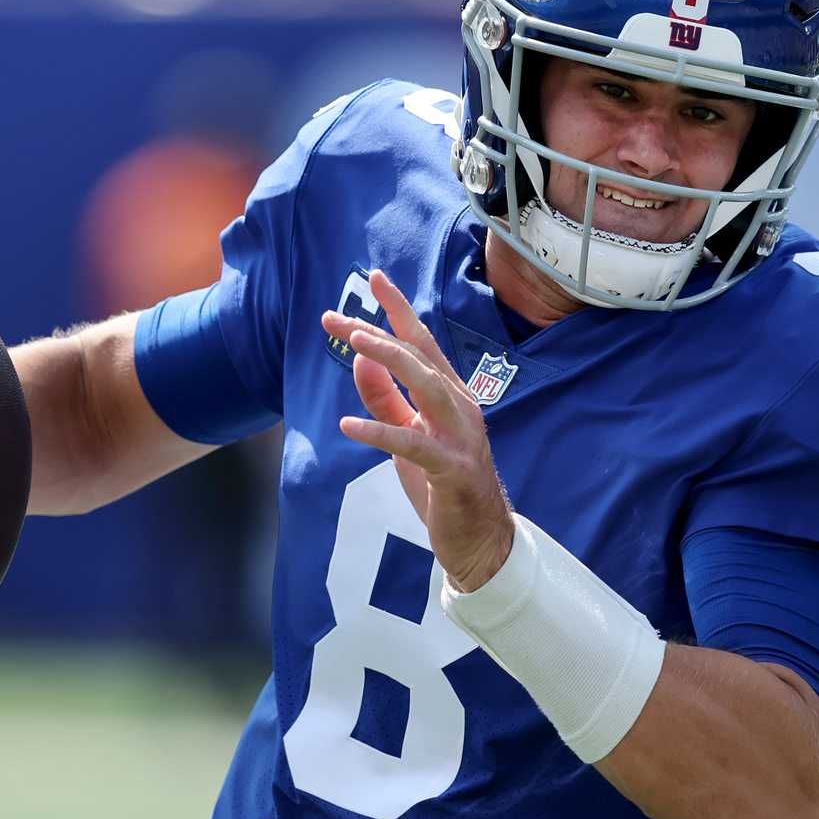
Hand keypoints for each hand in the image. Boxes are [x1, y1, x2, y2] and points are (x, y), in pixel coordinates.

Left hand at [319, 269, 513, 592]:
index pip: (422, 342)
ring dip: (391, 361)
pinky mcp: (452, 470)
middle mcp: (460, 406)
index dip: (399, 309)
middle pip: (421, 356)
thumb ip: (385, 398)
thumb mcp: (406, 435)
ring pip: (427, 386)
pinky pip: (413, 444)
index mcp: (450, 395)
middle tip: (338, 318)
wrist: (481, 539)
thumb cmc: (443, 485)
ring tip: (356, 344)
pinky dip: (380, 432)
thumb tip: (361, 359)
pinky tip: (348, 425)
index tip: (373, 278)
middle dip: (380, 330)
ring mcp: (461, 437)